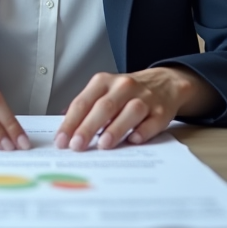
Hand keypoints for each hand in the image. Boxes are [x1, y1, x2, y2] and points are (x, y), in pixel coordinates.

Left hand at [55, 66, 219, 150]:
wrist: (164, 83)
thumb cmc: (126, 93)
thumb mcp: (104, 91)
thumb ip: (86, 107)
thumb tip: (65, 129)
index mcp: (104, 82)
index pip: (83, 102)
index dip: (71, 122)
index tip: (62, 141)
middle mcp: (124, 87)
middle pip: (104, 106)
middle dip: (88, 127)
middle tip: (77, 145)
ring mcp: (145, 98)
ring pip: (129, 111)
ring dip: (115, 129)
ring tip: (103, 144)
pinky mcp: (162, 111)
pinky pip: (152, 122)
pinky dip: (143, 132)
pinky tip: (133, 141)